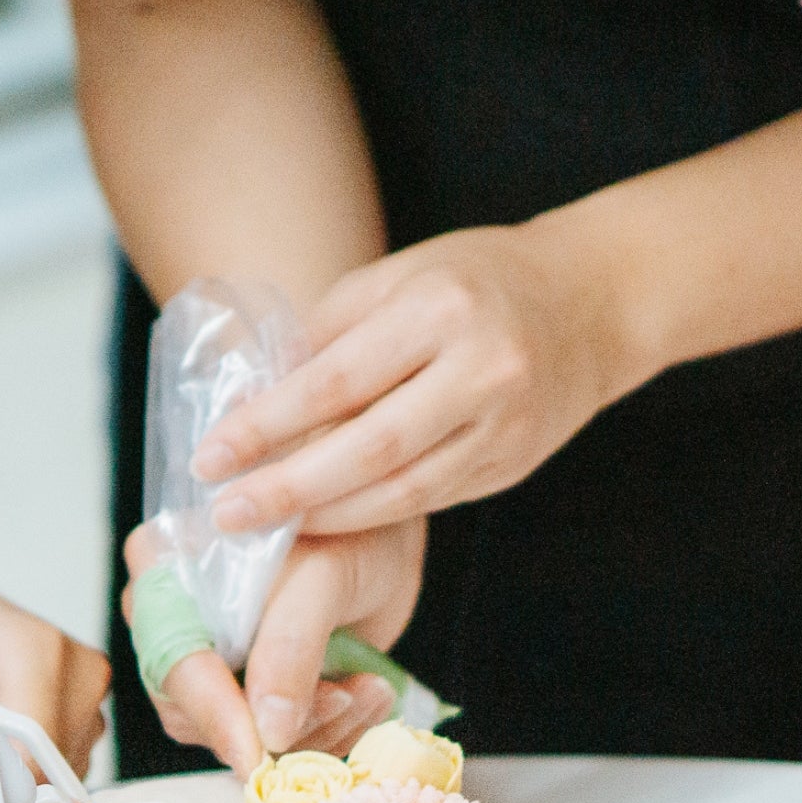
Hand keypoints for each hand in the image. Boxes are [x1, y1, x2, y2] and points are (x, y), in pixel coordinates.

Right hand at [123, 518, 425, 775]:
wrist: (383, 532)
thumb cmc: (349, 529)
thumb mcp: (323, 574)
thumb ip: (291, 644)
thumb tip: (269, 731)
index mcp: (163, 568)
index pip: (173, 662)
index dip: (213, 714)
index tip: (256, 754)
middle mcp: (172, 620)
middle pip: (196, 714)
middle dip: (277, 724)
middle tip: (343, 697)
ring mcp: (209, 660)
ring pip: (239, 736)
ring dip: (317, 728)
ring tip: (367, 689)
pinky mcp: (248, 690)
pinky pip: (275, 740)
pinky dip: (330, 729)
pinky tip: (367, 693)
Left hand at [191, 219, 637, 534]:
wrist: (591, 302)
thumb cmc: (474, 281)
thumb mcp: (399, 277)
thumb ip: (328, 334)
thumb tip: (252, 397)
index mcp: (439, 308)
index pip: (334, 380)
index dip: (265, 426)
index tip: (209, 456)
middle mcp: (481, 368)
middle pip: (367, 449)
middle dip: (287, 489)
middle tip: (225, 514)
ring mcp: (502, 424)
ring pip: (400, 491)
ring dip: (323, 516)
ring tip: (262, 526)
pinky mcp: (511, 464)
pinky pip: (427, 500)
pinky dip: (366, 516)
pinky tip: (320, 521)